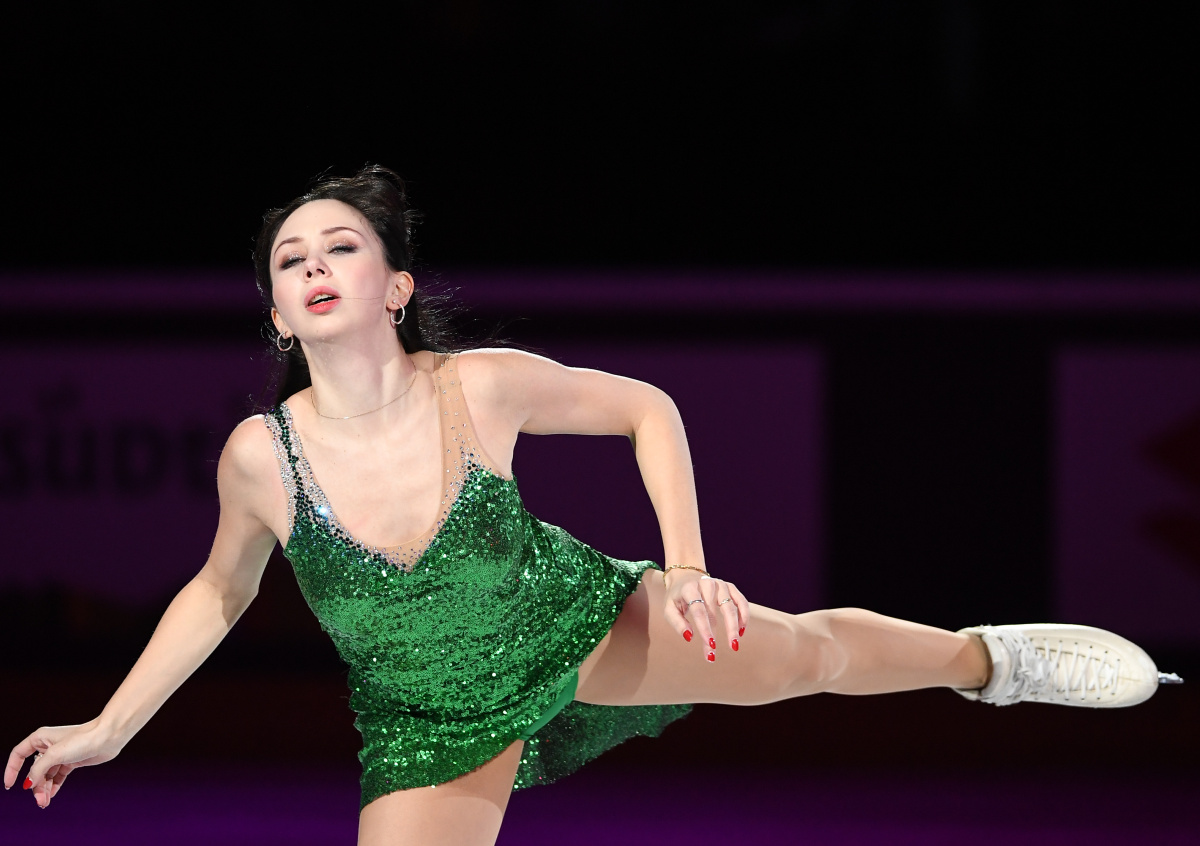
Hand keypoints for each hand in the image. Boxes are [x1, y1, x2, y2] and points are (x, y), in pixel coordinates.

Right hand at [5, 720, 121, 808]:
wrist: (108, 737)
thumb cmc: (82, 739)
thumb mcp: (55, 755)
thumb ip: (38, 770)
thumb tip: (28, 783)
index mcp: (40, 738)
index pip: (18, 755)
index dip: (12, 770)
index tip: (10, 785)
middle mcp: (48, 746)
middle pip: (34, 769)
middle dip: (35, 786)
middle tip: (40, 800)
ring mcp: (60, 754)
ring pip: (46, 775)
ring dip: (44, 789)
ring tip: (45, 802)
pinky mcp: (71, 761)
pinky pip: (57, 776)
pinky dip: (53, 786)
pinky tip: (51, 795)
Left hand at [663, 570, 749, 661]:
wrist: (684, 576)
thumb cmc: (677, 597)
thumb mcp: (669, 609)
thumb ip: (677, 623)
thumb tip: (689, 637)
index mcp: (689, 588)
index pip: (699, 610)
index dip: (705, 628)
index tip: (710, 644)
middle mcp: (706, 583)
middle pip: (715, 611)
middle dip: (717, 633)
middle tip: (719, 651)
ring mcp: (720, 584)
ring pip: (731, 606)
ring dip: (733, 627)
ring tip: (734, 644)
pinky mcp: (729, 586)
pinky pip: (741, 601)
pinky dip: (744, 616)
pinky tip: (741, 631)